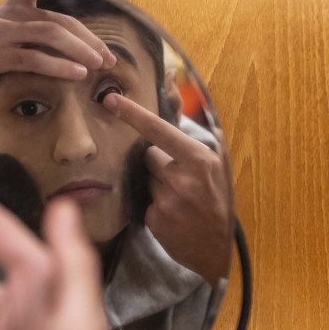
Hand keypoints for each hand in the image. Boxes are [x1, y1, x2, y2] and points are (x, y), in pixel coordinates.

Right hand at [0, 0, 116, 81]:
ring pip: (49, 37)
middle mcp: (10, 16)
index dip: (86, 34)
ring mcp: (2, 34)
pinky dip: (57, 66)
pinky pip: (33, 58)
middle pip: (59, 24)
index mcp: (16, 7)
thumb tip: (49, 1)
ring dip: (78, 51)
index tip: (104, 51)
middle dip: (88, 42)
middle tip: (106, 60)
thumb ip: (26, 16)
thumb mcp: (1, 27)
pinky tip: (74, 74)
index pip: (60, 17)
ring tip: (96, 66)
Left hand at [103, 93, 231, 285]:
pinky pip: (143, 199)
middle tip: (180, 179)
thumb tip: (172, 80)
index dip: (133, 114)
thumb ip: (192, 119)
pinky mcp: (154, 219)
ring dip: (156, 183)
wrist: (215, 249)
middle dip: (159, 162)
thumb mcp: (215, 159)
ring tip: (178, 198)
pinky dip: (153, 202)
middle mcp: (182, 180)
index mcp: (199, 160)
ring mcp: (167, 201)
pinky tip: (171, 213)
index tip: (111, 100)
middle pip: (148, 155)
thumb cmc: (217, 197)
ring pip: (145, 177)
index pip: (158, 131)